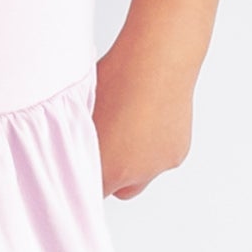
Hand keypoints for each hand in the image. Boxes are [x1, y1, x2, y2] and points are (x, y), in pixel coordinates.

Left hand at [93, 35, 196, 197]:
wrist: (158, 60)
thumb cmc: (117, 78)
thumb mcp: (84, 112)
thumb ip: (79, 141)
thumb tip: (73, 148)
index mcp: (107, 168)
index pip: (90, 191)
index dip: (86, 176)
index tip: (83, 163)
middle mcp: (135, 174)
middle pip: (118, 189)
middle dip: (111, 174)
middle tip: (106, 145)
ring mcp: (159, 165)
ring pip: (142, 175)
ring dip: (135, 161)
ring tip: (129, 125)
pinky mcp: (178, 153)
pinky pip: (161, 159)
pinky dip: (154, 147)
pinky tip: (148, 119)